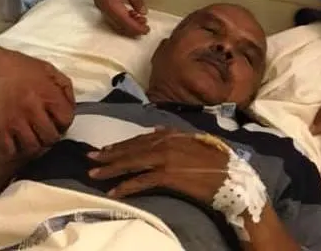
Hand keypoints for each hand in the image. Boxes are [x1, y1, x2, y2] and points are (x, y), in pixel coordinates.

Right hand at [0, 45, 74, 155]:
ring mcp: (14, 120)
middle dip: (50, 136)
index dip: (64, 122)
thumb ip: (63, 86)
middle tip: (44, 131)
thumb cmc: (17, 66)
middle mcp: (32, 108)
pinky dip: (14, 150)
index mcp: (47, 92)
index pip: (67, 119)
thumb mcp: (46, 68)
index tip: (57, 121)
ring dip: (34, 145)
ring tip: (31, 137)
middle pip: (51, 137)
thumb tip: (71, 106)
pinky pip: (10, 152)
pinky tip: (14, 141)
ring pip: (32, 148)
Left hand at [87, 128, 228, 203]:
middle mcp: (165, 142)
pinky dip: (126, 185)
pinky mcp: (167, 175)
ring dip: (111, 169)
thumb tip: (157, 129)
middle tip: (89, 158)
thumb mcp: (194, 140)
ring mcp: (165, 158)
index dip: (121, 144)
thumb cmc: (216, 160)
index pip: (139, 138)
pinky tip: (115, 191)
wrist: (230, 175)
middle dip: (109, 154)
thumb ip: (174, 135)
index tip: (106, 149)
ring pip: (131, 162)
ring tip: (94, 175)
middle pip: (131, 149)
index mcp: (171, 133)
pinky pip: (141, 180)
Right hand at [89, 0, 148, 36]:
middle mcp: (103, 7)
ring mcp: (100, 4)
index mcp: (110, 3)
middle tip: (146, 26)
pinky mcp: (100, 0)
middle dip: (133, 27)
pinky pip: (111, 14)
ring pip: (115, 20)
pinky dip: (121, 16)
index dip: (137, 28)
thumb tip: (144, 13)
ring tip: (140, 19)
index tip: (147, 30)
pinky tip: (130, 12)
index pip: (125, 22)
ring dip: (127, 22)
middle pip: (119, 24)